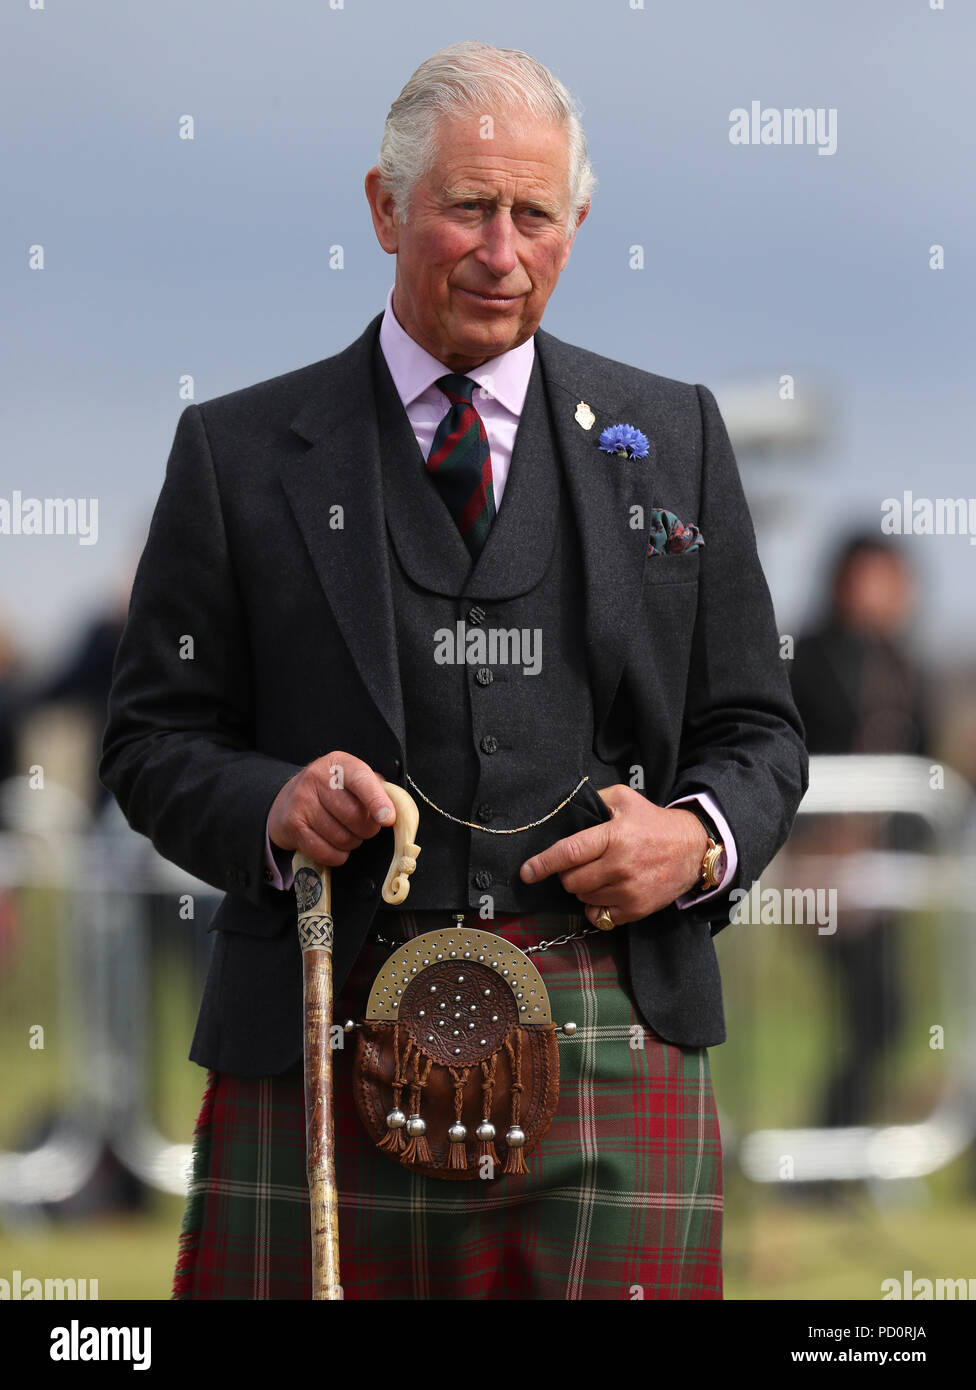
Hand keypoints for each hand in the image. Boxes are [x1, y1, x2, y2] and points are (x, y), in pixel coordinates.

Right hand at [268, 751, 394, 867]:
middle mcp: (317, 778)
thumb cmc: (328, 791)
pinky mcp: (293, 825)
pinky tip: (334, 845)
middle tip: (365, 827)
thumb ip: (374, 788)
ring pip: (341, 837)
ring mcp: (302, 802)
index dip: (377, 801)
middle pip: (354, 815)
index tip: (388, 818)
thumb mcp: (350, 779)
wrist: (286, 801)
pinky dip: (337, 855)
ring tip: (347, 833)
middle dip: (367, 829)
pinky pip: (325, 852)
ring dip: (352, 843)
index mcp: (339, 764)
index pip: (361, 780)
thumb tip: (395, 807)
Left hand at [518, 785, 707, 926]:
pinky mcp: (637, 909)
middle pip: (571, 881)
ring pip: (583, 898)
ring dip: (584, 888)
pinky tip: (607, 892)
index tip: (526, 872)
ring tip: (601, 874)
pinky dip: (596, 907)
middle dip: (568, 874)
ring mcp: (629, 890)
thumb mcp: (625, 799)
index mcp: (614, 836)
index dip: (543, 863)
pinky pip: (600, 917)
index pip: (569, 853)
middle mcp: (620, 865)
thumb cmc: (654, 822)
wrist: (693, 849)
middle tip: (582, 864)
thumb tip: (566, 808)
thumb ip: (595, 800)